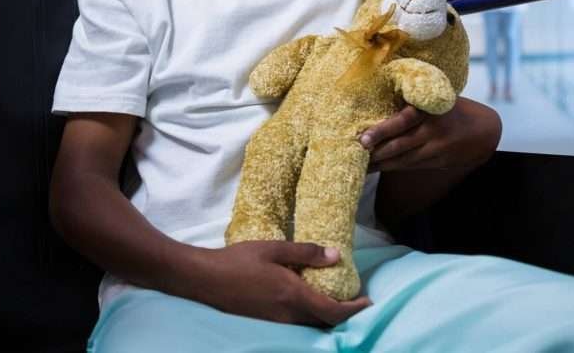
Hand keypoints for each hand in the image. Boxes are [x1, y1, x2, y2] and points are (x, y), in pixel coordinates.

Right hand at [177, 241, 370, 326]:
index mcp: (293, 295)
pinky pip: (297, 322)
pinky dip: (311, 315)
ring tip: (336, 297)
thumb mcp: (274, 248)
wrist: (205, 279)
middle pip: (325, 322)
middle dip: (344, 314)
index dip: (354, 310)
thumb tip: (336, 255)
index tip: (368, 301)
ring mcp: (276, 321)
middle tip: (356, 299)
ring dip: (328, 315)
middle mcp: (288, 314)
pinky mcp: (266, 321)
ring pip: (311, 324)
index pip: (332, 311)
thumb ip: (306, 252)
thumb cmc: (239, 260)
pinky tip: (309, 299)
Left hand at [359, 98, 500, 172]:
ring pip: (401, 159)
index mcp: (430, 109)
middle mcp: (433, 131)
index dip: (382, 130)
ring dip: (378, 163)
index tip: (362, 138)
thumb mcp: (435, 97)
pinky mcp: (435, 162)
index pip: (403, 121)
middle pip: (399, 145)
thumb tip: (376, 93)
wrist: (482, 132)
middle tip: (350, 154)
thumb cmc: (451, 107)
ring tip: (356, 165)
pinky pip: (408, 166)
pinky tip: (374, 168)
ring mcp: (434, 149)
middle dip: (374, 152)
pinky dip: (389, 167)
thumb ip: (413, 99)